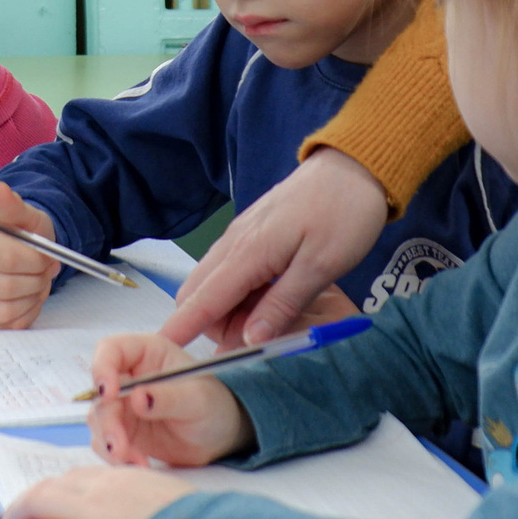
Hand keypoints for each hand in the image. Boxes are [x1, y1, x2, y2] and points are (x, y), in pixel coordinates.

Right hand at [0, 181, 59, 329]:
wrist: (19, 252)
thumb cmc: (21, 233)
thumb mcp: (24, 215)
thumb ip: (12, 205)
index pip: (4, 257)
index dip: (34, 260)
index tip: (46, 256)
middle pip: (4, 286)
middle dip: (35, 281)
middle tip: (45, 271)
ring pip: (5, 310)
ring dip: (31, 298)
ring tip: (35, 283)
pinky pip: (3, 327)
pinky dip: (23, 314)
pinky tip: (25, 298)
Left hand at [0, 466, 196, 518]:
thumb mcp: (165, 496)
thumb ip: (140, 498)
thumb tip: (135, 514)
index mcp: (121, 476)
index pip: (76, 477)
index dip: (55, 490)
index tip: (45, 500)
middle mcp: (100, 489)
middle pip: (50, 487)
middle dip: (25, 501)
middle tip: (11, 516)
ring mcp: (91, 513)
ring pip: (38, 504)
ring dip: (16, 517)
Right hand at [87, 333, 251, 467]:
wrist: (221, 438)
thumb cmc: (215, 406)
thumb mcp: (198, 399)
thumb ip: (169, 397)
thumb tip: (137, 397)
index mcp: (147, 353)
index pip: (111, 349)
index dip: (102, 367)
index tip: (108, 394)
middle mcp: (130, 376)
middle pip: (100, 392)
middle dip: (107, 421)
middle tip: (120, 446)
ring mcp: (124, 405)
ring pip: (99, 419)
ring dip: (109, 441)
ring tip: (135, 460)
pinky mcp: (124, 431)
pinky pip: (106, 442)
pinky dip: (117, 456)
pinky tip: (141, 464)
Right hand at [162, 147, 392, 347]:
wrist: (353, 167)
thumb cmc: (343, 214)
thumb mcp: (322, 265)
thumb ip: (283, 303)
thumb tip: (249, 339)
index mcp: (248, 252)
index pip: (203, 299)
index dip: (182, 328)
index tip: (164, 352)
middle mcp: (234, 243)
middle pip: (198, 294)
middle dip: (213, 326)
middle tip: (257, 342)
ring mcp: (240, 236)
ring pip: (212, 283)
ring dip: (227, 311)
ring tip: (272, 322)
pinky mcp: (251, 233)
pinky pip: (229, 271)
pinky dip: (238, 294)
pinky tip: (270, 299)